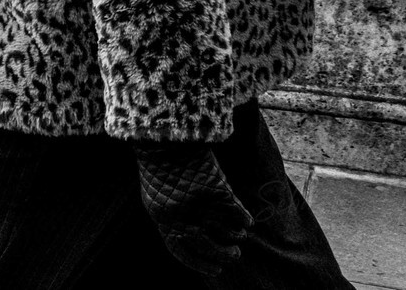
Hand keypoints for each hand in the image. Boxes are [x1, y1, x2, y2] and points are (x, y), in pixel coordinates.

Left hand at [133, 141, 251, 276]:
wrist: (164, 134)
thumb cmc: (159, 163)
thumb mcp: (157, 194)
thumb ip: (169, 216)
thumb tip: (180, 237)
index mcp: (163, 217)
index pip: (180, 250)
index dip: (199, 263)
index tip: (215, 271)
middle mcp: (182, 214)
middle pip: (205, 245)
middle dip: (222, 255)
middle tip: (234, 256)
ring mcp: (200, 202)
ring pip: (225, 232)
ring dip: (234, 238)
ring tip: (240, 239)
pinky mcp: (217, 189)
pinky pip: (237, 212)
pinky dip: (244, 218)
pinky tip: (248, 221)